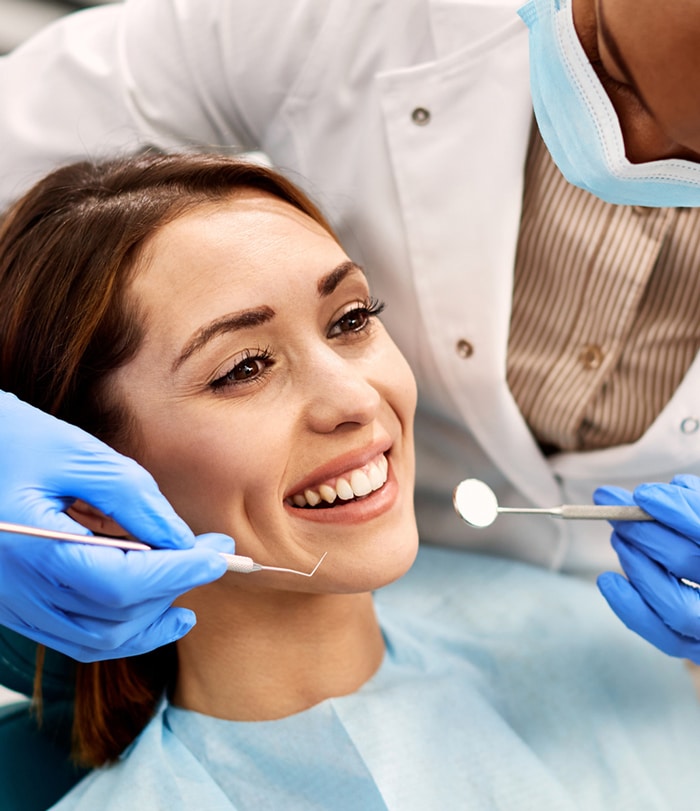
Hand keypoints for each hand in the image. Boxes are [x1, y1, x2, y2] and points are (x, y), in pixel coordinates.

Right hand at [0, 392, 233, 660]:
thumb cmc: (12, 438)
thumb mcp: (78, 453)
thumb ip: (133, 498)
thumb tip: (183, 541)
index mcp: (33, 545)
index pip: (122, 582)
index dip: (178, 573)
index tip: (220, 554)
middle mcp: (19, 587)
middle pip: (114, 616)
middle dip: (173, 588)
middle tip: (214, 555)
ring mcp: (13, 602)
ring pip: (96, 639)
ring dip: (151, 620)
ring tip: (191, 589)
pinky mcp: (15, 603)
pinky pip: (74, 636)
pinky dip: (121, 629)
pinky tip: (155, 609)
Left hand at [595, 475, 699, 662]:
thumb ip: (692, 505)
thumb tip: (648, 498)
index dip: (676, 510)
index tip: (642, 495)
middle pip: (687, 561)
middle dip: (644, 532)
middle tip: (616, 512)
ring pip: (675, 604)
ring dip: (636, 563)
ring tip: (618, 538)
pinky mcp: (697, 649)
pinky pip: (664, 636)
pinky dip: (630, 607)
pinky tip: (607, 579)